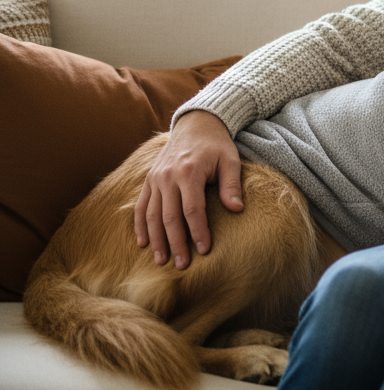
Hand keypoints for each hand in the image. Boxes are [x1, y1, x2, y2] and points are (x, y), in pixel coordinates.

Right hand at [134, 110, 241, 268]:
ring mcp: (155, 178)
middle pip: (169, 217)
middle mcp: (167, 176)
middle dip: (176, 243)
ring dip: (156, 240)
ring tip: (161, 261)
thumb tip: (236, 210)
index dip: (197, 232)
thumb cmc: (217, 144)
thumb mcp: (230, 160)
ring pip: (152, 215)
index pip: (192, 209)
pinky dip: (140, 226)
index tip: (204, 250)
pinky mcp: (148, 180)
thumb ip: (231, 185)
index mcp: (189, 171)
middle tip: (182, 266)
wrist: (196, 123)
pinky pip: (141, 206)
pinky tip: (143, 244)